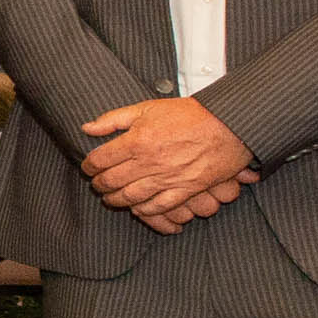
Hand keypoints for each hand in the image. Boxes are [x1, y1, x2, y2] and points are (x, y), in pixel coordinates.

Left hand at [79, 97, 252, 228]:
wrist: (229, 124)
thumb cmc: (190, 114)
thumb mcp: (147, 108)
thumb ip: (114, 119)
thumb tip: (88, 128)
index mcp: (137, 140)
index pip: (99, 160)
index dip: (89, 166)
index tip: (88, 167)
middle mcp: (149, 162)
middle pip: (111, 181)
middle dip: (99, 185)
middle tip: (97, 184)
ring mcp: (167, 178)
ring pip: (130, 197)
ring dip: (116, 200)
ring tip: (111, 198)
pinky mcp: (186, 189)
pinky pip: (158, 206)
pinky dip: (144, 210)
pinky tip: (137, 207)